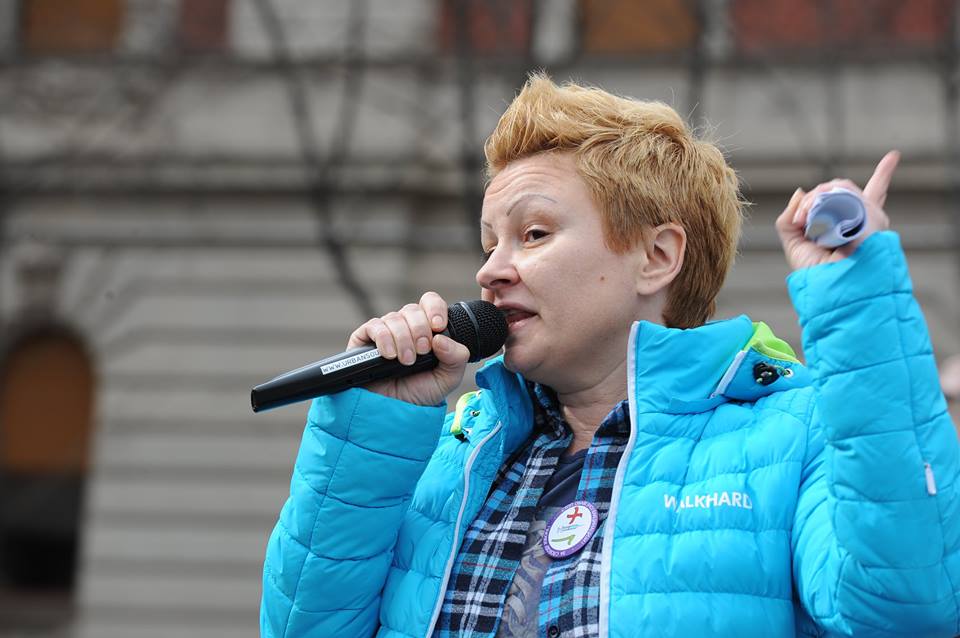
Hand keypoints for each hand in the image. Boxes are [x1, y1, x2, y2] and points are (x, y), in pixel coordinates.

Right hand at [346, 292, 469, 405]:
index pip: (430, 302)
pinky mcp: (365, 338)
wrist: (395, 410)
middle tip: (422, 352)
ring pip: (394, 318)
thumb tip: (441, 338)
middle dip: (420, 331)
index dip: (435, 309)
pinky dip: (384, 339)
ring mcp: (385, 331)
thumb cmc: (420, 392)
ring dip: (404, 339)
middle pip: (413, 310)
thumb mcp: (448, 378)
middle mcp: (406, 326)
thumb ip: (456, 357)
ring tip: (406, 361)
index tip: (438, 326)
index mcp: (427, 329)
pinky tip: (389, 355)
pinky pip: (374, 326)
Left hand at [775, 150, 899, 270]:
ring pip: (837, 188)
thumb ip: (790, 218)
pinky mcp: (870, 216)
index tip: (894, 156)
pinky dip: (820, 204)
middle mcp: (865, 218)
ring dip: (813, 202)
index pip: (869, 195)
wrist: (828, 285)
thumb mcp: (794, 243)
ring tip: (805, 223)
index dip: (883, 175)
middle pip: (837, 190)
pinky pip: (844, 194)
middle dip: (811, 200)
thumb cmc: (814, 272)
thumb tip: (799, 192)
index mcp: (853, 224)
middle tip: (799, 221)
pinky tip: (814, 222)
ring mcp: (869, 216)